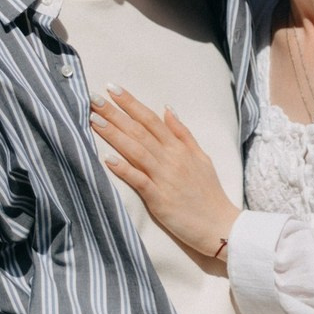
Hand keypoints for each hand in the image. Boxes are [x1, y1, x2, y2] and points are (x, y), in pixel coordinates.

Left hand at [90, 89, 239, 257]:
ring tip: (94, 121)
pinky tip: (107, 159)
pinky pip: (139, 180)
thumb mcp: (201, 156)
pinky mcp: (159, 199)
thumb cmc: (209, 192)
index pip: (151, 119)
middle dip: (115, 113)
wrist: (219, 225)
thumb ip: (183, 133)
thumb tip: (168, 109)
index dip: (131, 103)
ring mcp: (164, 177)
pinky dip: (123, 169)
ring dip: (114, 135)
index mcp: (179, 147)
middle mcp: (171, 158)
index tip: (112, 89)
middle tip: (93, 99)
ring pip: (136, 150)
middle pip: (139, 130)